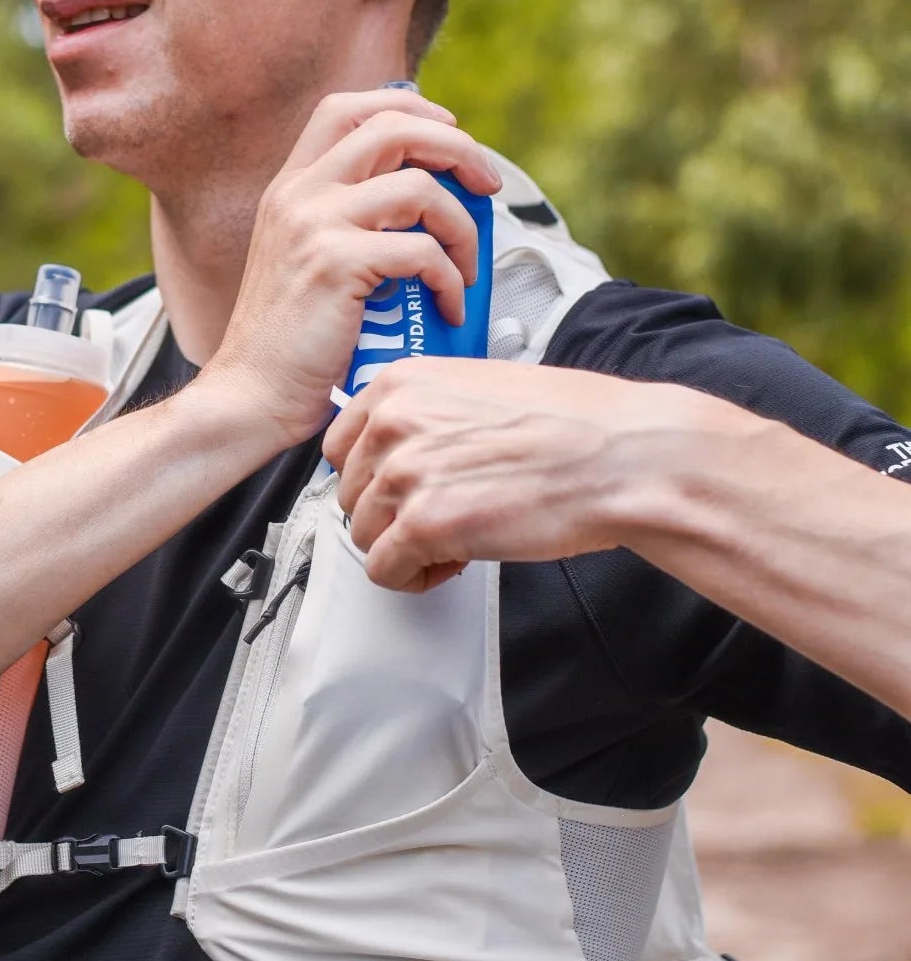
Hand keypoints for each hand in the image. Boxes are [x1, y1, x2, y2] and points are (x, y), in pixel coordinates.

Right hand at [197, 87, 501, 450]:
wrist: (250, 396)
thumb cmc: (288, 342)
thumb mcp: (303, 259)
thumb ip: (344, 221)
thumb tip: (420, 200)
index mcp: (290, 187)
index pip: (347, 109)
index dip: (408, 109)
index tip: (448, 134)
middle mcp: (298, 195)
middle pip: (391, 127)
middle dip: (457, 148)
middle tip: (487, 185)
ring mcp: (314, 225)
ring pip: (418, 188)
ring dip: (463, 225)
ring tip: (468, 267)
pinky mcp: (336, 265)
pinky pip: (422, 251)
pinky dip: (451, 278)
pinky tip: (450, 306)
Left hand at [324, 357, 705, 590]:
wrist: (621, 456)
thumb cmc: (571, 423)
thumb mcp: (476, 386)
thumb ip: (424, 410)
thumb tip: (397, 444)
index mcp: (399, 383)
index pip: (340, 445)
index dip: (374, 477)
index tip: (403, 489)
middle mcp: (392, 422)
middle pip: (351, 493)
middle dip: (392, 514)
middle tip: (441, 517)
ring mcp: (403, 472)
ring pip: (363, 534)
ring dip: (405, 547)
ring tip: (455, 538)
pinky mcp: (423, 524)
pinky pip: (384, 570)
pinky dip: (415, 577)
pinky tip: (455, 561)